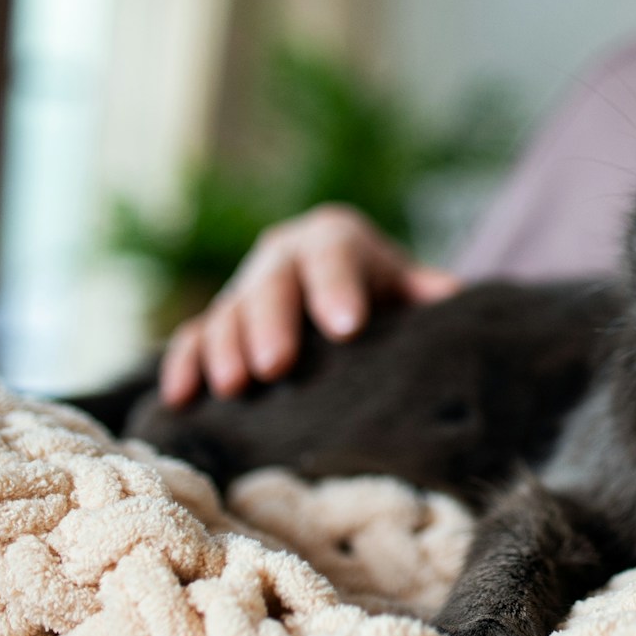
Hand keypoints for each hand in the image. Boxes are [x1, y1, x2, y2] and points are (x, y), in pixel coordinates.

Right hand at [159, 203, 460, 406]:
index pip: (335, 254)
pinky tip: (182, 397)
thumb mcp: (407, 286)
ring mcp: (245, 286)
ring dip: (226, 348)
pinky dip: (185, 364)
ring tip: (234, 386)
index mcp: (335, 237)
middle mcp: (284, 254)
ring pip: (229, 311)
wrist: (343, 294)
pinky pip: (193, 337)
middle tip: (277, 365)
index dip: (337, 287)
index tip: (347, 326)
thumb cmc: (384, 295)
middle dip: (272, 323)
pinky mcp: (216, 321)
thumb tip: (453, 297)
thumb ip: (426, 291)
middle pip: (273, 283)